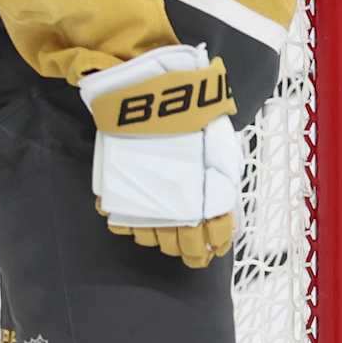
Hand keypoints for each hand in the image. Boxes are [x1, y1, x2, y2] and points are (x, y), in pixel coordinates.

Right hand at [79, 44, 240, 267]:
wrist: (149, 90)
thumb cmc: (190, 110)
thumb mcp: (219, 140)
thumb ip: (221, 173)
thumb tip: (223, 203)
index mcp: (208, 191)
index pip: (217, 232)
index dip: (217, 243)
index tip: (216, 247)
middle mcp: (177, 203)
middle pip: (185, 244)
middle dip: (192, 251)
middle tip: (194, 252)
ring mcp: (145, 201)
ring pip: (153, 238)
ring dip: (162, 238)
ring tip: (168, 234)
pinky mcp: (117, 193)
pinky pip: (122, 223)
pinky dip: (131, 224)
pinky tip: (141, 215)